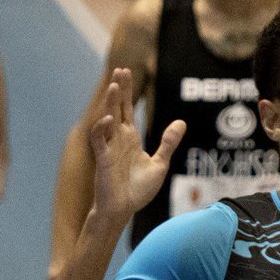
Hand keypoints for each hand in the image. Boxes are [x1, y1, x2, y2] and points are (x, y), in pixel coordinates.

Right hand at [90, 67, 184, 222]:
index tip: (126, 71)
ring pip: (106, 119)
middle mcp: (118, 139)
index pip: (128, 109)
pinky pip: (99, 140)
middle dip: (118, 89)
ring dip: (110, 103)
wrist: (124, 209)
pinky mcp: (102, 160)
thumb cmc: (138, 190)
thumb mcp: (159, 164)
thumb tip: (180, 122)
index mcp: (130, 138)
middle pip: (117, 108)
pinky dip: (102, 129)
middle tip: (120, 69)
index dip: (127, 91)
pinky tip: (109, 119)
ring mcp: (109, 148)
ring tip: (114, 86)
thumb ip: (168, 143)